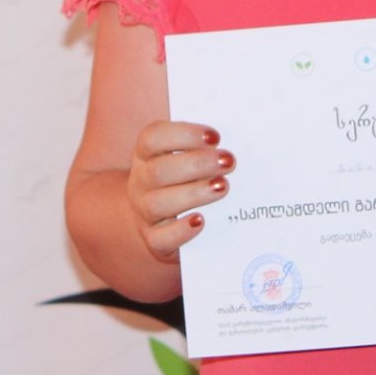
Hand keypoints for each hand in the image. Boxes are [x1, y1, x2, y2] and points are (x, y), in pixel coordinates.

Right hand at [126, 121, 233, 262]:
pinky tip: (201, 220)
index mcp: (145, 155)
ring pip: (159, 203)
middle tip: (228, 161)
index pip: (153, 137)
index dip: (183, 134)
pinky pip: (161, 238)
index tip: (215, 137)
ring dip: (194, 193)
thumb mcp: (184, 160)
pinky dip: (181, 230)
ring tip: (223, 187)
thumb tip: (235, 144)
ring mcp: (144, 212)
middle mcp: (140, 182)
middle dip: (197, 164)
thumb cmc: (181, 181)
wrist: (161, 222)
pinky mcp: (153, 240)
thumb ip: (204, 149)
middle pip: (159, 171)